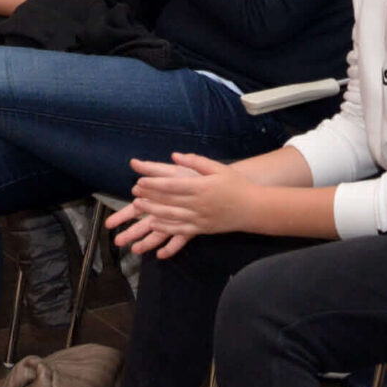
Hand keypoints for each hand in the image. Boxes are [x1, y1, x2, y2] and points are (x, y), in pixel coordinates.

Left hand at [112, 153, 253, 255]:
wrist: (252, 208)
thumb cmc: (236, 185)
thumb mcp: (218, 168)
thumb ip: (196, 162)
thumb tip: (175, 156)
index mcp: (201, 187)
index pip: (171, 186)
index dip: (153, 184)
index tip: (140, 181)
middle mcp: (198, 204)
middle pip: (167, 201)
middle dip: (149, 196)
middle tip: (134, 192)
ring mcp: (199, 219)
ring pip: (170, 217)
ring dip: (152, 212)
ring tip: (139, 207)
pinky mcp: (201, 229)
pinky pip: (179, 230)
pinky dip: (164, 227)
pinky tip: (154, 224)